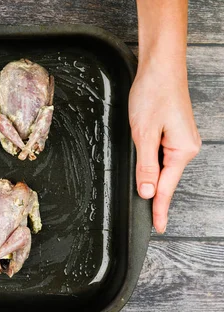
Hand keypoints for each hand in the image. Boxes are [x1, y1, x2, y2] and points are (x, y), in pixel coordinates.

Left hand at [129, 60, 200, 233]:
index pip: (167, 187)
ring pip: (162, 168)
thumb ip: (146, 165)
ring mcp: (180, 140)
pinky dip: (151, 165)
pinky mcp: (172, 133)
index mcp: (182, 150)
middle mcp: (186, 147)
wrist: (159, 66)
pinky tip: (145, 169)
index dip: (160, 209)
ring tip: (143, 183)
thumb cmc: (154, 94)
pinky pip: (161, 157)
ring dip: (150, 176)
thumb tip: (148, 191)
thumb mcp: (144, 133)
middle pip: (166, 179)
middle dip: (155, 194)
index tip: (159, 227)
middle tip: (151, 218)